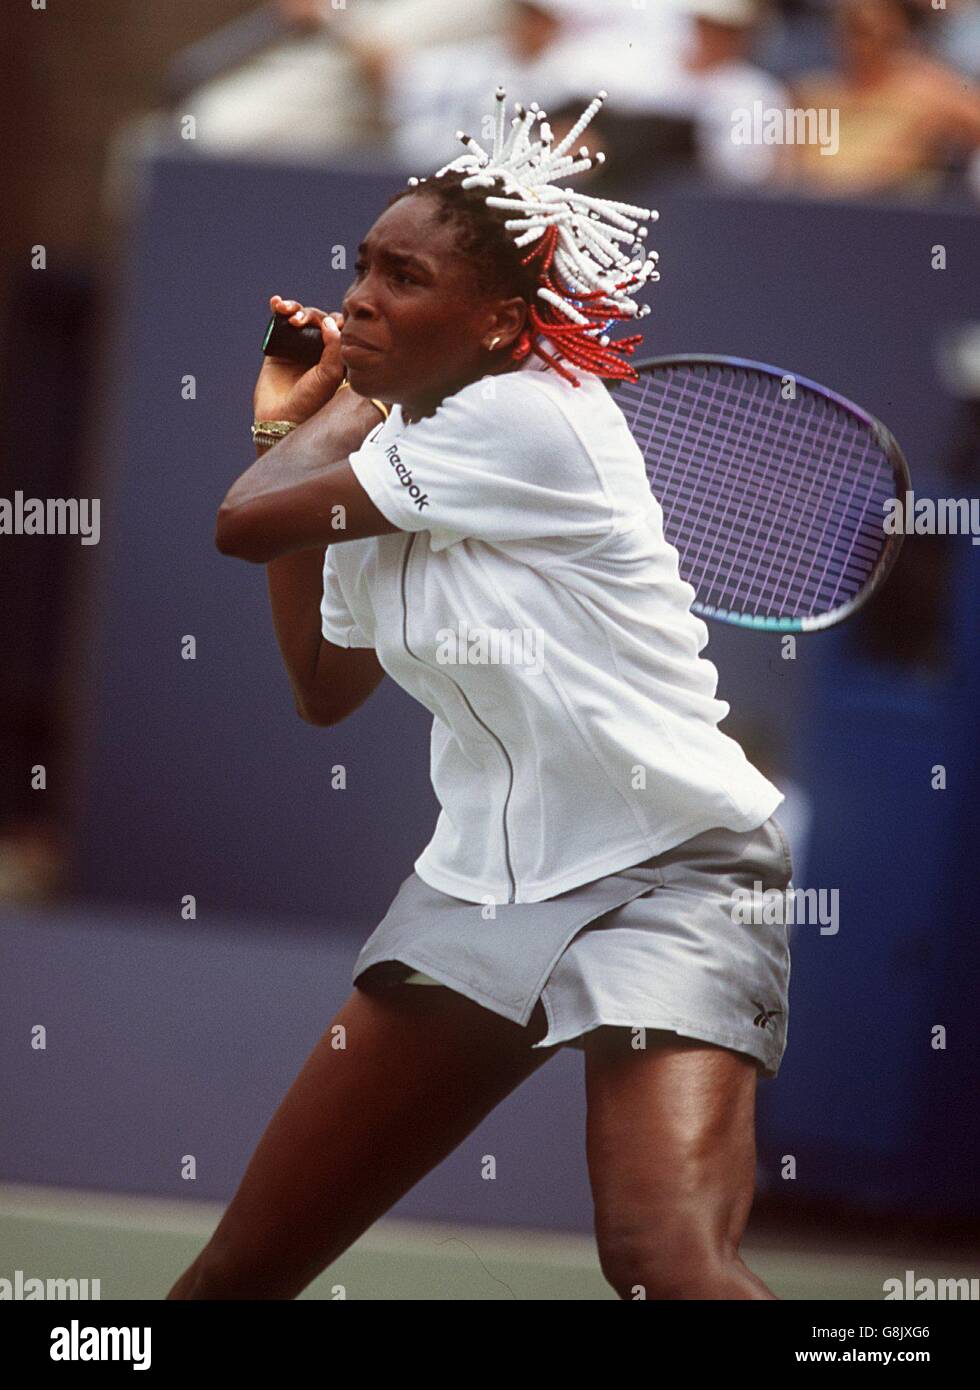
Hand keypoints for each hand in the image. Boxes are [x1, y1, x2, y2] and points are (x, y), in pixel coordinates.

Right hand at [253, 295, 345, 424]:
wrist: (282, 418)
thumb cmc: (311, 401)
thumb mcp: (331, 375)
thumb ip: (335, 347)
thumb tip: (330, 320)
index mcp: (336, 356)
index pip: (339, 328)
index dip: (334, 319)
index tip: (329, 323)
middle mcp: (318, 350)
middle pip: (318, 319)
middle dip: (309, 314)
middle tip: (299, 321)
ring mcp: (297, 348)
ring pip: (299, 318)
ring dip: (294, 308)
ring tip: (285, 311)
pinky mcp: (278, 348)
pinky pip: (279, 323)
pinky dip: (278, 308)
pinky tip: (276, 303)